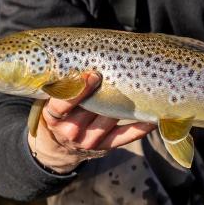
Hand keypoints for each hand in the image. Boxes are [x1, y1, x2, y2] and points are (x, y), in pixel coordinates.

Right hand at [27, 72, 155, 173]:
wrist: (58, 146)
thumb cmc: (59, 112)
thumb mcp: (52, 101)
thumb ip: (64, 85)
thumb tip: (85, 57)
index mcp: (54, 117)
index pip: (64, 104)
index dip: (79, 89)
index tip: (93, 75)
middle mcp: (71, 131)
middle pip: (93, 109)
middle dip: (106, 91)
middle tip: (123, 74)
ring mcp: (89, 141)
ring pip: (110, 119)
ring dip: (125, 104)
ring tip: (140, 86)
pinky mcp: (105, 147)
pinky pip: (125, 136)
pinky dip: (139, 127)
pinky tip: (152, 116)